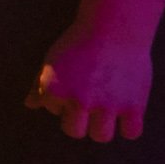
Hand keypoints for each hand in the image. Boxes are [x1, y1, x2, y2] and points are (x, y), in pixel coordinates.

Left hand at [30, 18, 154, 142]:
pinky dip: (130, 128)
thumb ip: (40, 86)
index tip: (74, 81)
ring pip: (101, 136)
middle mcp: (80, 101)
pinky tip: (128, 113)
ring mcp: (108, 105)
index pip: (52, 110)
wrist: (114, 27)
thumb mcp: (53, 60)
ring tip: (107, 111)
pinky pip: (132, 133)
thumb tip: (30, 105)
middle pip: (74, 132)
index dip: (61, 97)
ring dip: (102, 127)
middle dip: (79, 121)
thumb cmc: (80, 42)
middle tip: (89, 105)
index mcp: (55, 90)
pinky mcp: (134, 105)